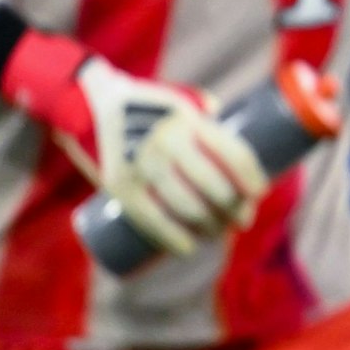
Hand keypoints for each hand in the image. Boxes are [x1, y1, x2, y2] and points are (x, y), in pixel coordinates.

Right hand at [2, 32, 268, 254]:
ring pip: (188, 208)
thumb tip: (231, 128)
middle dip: (235, 210)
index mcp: (189, 119)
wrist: (89, 102)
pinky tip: (189, 248)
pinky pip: (152, 221)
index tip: (259, 194)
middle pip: (216, 187)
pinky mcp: (120, 186)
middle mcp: (168, 142)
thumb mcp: (178, 101)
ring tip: (218, 232)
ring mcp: (143, 166)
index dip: (251, 179)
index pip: (233, 154)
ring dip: (210, 228)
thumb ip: (204, 113)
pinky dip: (173, 239)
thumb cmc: (145, 106)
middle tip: (242, 219)